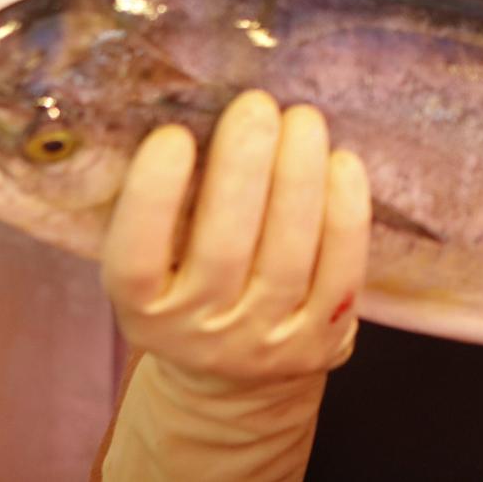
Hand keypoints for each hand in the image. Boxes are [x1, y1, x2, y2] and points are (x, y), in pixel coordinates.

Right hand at [101, 89, 369, 389]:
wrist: (236, 377)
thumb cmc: (190, 286)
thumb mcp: (157, 264)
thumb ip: (163, 208)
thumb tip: (189, 106)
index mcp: (143, 311)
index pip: (136, 260)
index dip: (152, 199)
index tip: (173, 135)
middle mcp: (200, 333)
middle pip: (222, 250)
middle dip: (242, 169)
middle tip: (256, 105)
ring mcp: (265, 342)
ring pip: (288, 257)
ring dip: (299, 178)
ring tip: (303, 119)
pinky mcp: (322, 339)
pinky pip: (341, 272)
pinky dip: (345, 214)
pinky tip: (342, 162)